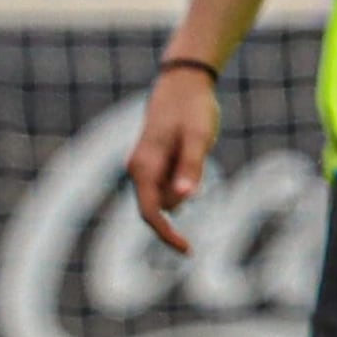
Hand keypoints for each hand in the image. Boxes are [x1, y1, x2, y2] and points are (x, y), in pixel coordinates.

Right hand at [127, 63, 220, 253]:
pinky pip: (173, 183)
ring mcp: (144, 168)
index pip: (149, 212)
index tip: (188, 250)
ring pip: (169, 195)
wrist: (183, 85)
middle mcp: (138, 170)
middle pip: (162, 206)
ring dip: (187, 183)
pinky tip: (192, 147)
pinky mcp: (154, 164)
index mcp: (143, 167)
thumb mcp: (198, 138)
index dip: (166, 234)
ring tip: (195, 146)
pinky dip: (186, 176)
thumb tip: (184, 199)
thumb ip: (190, 168)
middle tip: (199, 155)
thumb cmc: (192, 110)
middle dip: (183, 196)